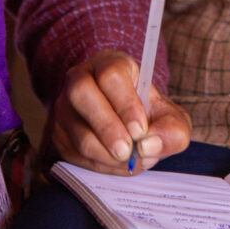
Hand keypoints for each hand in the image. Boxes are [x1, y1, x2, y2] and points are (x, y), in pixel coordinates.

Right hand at [51, 48, 190, 174]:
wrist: (128, 126)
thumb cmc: (148, 115)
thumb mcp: (170, 118)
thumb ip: (171, 130)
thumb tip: (148, 146)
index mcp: (111, 63)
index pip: (111, 75)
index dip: (125, 104)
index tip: (140, 130)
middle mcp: (81, 78)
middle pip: (82, 92)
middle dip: (107, 127)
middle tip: (127, 151)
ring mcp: (65, 106)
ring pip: (75, 129)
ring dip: (104, 153)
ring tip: (129, 160)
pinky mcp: (58, 133)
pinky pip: (73, 153)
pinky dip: (97, 165)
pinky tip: (117, 164)